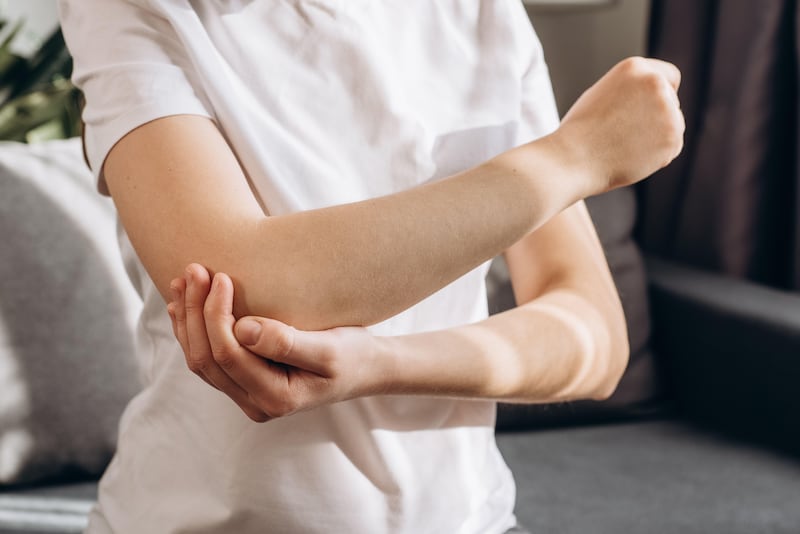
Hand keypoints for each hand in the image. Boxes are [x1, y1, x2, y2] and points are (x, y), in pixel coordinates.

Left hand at [166, 264, 384, 421]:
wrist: (367, 368)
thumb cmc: (354, 354)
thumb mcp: (329, 347)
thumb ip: (286, 342)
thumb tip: (242, 329)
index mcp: (276, 397)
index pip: (229, 355)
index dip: (216, 314)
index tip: (222, 277)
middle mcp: (256, 403)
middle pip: (207, 359)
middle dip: (196, 312)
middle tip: (195, 268)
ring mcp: (248, 396)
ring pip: (202, 360)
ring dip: (188, 319)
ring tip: (182, 280)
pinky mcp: (246, 383)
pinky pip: (210, 359)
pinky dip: (194, 330)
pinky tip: (186, 304)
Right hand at [555, 56, 684, 193]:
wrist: (573, 159)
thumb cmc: (579, 132)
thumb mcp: (602, 95)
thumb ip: (630, 91)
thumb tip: (647, 101)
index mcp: (634, 68)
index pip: (668, 76)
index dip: (663, 92)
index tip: (653, 107)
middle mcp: (654, 83)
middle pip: (672, 102)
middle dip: (656, 117)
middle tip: (627, 134)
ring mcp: (667, 110)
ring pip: (673, 125)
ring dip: (656, 137)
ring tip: (624, 146)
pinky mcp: (673, 137)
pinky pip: (672, 148)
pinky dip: (657, 156)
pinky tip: (631, 156)